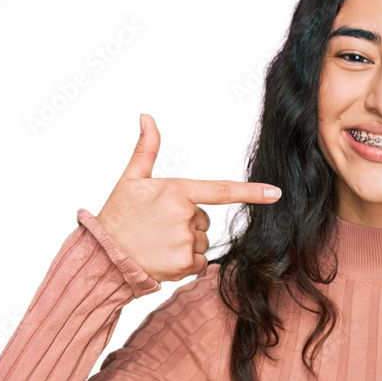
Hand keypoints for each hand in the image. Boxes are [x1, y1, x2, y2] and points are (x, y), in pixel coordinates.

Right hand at [95, 113, 282, 281]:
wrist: (105, 254)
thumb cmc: (118, 215)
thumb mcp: (131, 178)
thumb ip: (146, 148)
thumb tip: (146, 116)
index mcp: (177, 191)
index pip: (221, 190)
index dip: (252, 192)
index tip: (275, 193)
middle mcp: (185, 215)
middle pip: (204, 220)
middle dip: (187, 224)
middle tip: (158, 227)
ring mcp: (186, 241)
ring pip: (202, 241)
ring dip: (185, 244)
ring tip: (157, 242)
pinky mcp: (185, 264)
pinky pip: (199, 262)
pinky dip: (185, 263)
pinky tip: (163, 257)